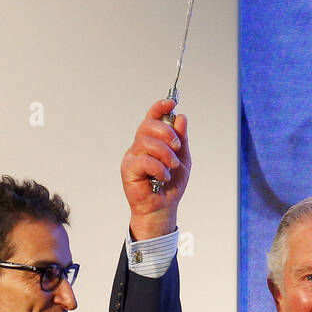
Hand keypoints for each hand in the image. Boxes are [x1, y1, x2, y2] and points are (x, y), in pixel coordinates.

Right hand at [121, 97, 190, 239]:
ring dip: (165, 153)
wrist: (163, 208)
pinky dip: (159, 167)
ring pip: (146, 141)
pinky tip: (164, 177)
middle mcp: (139, 146)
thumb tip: (181, 117)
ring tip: (172, 165)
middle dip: (166, 132)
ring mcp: (132, 156)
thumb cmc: (170, 185)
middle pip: (148, 125)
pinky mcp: (128, 170)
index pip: (151, 118)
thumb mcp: (182, 159)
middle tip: (177, 147)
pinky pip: (144, 160)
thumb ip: (181, 139)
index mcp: (152, 141)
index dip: (159, 107)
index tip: (171, 103)